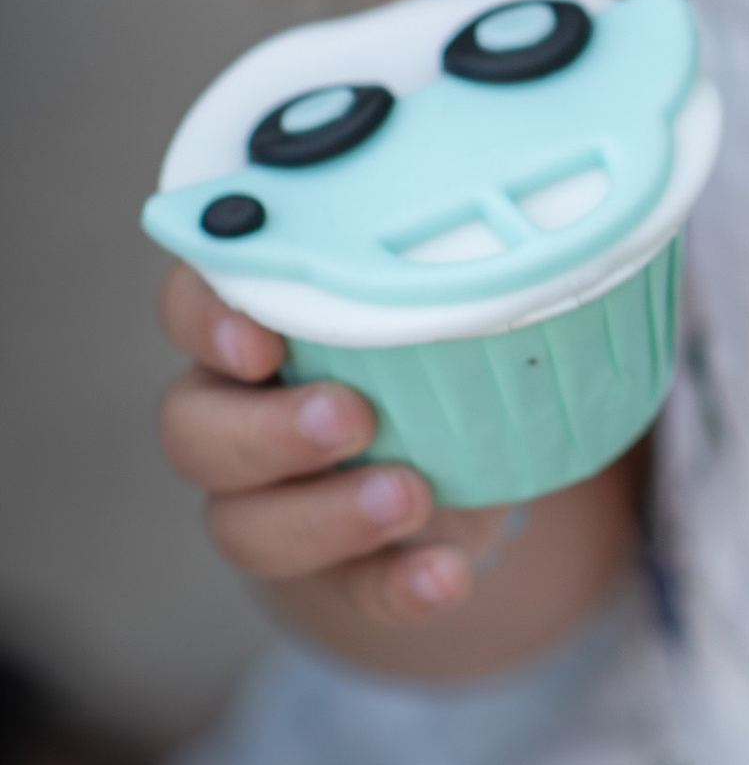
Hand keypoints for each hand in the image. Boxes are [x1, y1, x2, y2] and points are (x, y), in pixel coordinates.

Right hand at [157, 260, 510, 630]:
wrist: (465, 457)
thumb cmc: (437, 342)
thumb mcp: (439, 291)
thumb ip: (445, 253)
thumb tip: (539, 176)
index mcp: (256, 323)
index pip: (192, 306)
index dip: (208, 322)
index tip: (263, 337)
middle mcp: (239, 411)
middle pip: (193, 429)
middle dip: (266, 430)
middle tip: (352, 417)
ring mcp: (274, 500)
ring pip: (243, 524)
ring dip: (325, 516)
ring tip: (411, 496)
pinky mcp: (332, 571)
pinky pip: (344, 589)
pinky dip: (394, 586)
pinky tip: (446, 575)